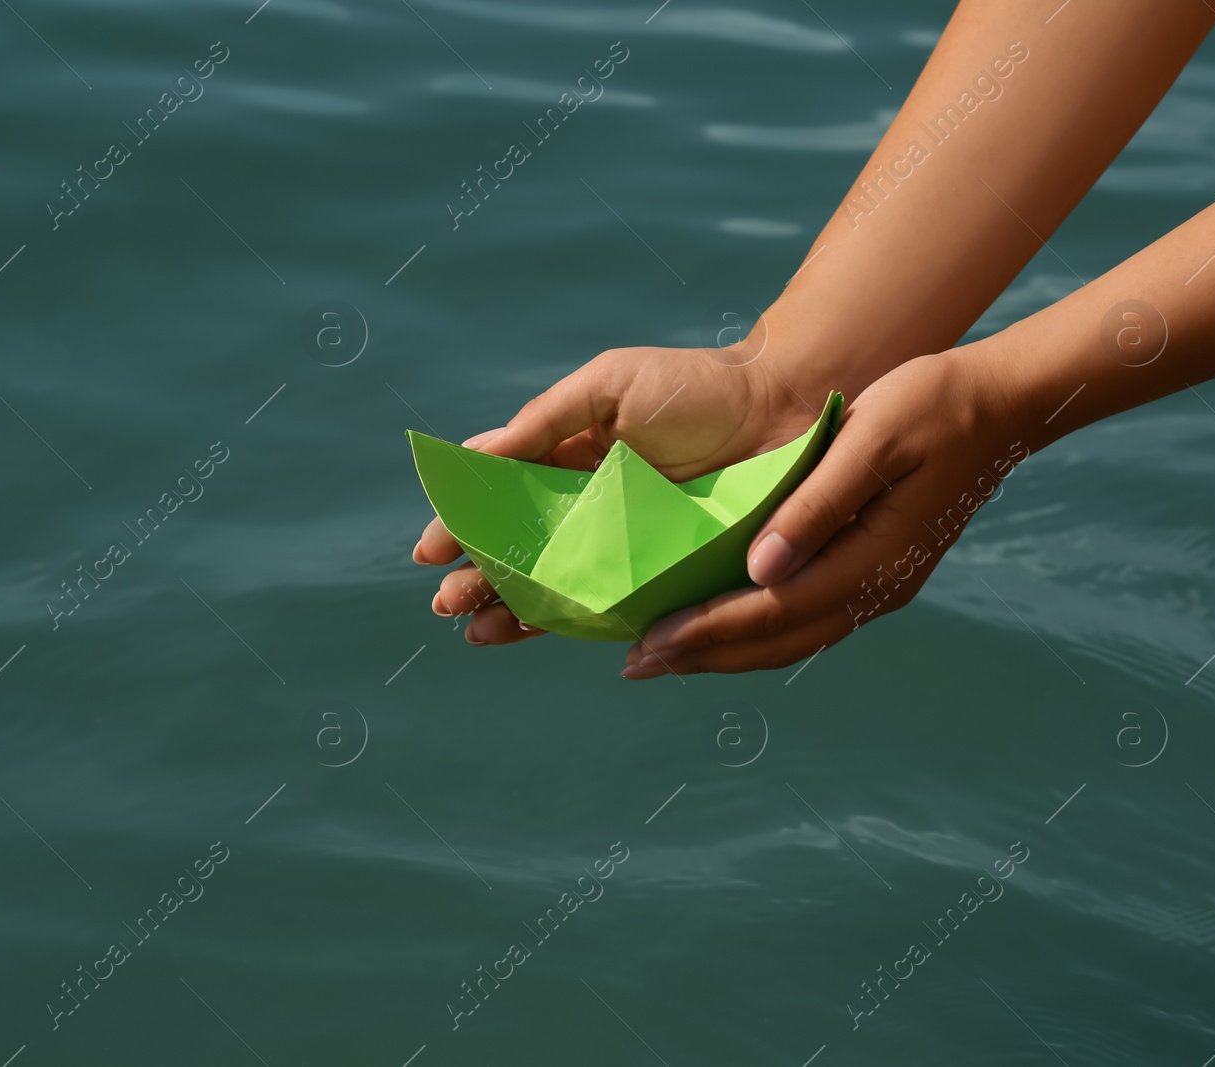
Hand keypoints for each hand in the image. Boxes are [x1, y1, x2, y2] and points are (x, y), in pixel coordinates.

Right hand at [413, 341, 840, 644]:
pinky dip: (566, 624)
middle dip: (475, 580)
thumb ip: (541, 421)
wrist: (786, 411)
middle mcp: (589, 509)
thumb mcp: (607, 386)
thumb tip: (473, 458)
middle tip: (445, 603)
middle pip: (517, 554)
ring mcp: (623, 547)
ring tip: (475, 631)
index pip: (499, 501)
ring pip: (552, 587)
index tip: (429, 551)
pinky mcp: (661, 578)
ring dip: (508, 611)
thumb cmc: (696, 388)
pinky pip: (607, 609)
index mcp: (568, 460)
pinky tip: (531, 634)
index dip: (461, 526)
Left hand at [621, 345, 1027, 677]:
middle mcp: (878, 588)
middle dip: (704, 655)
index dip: (707, 629)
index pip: (772, 609)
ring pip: (792, 640)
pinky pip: (807, 620)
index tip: (649, 642)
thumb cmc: (930, 406)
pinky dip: (758, 632)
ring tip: (666, 656)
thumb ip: (815, 506)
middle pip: (778, 641)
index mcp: (872, 559)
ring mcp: (881, 586)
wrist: (997, 405)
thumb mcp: (870, 440)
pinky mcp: (878, 573)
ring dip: (727, 652)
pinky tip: (722, 626)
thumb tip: (761, 570)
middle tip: (636, 664)